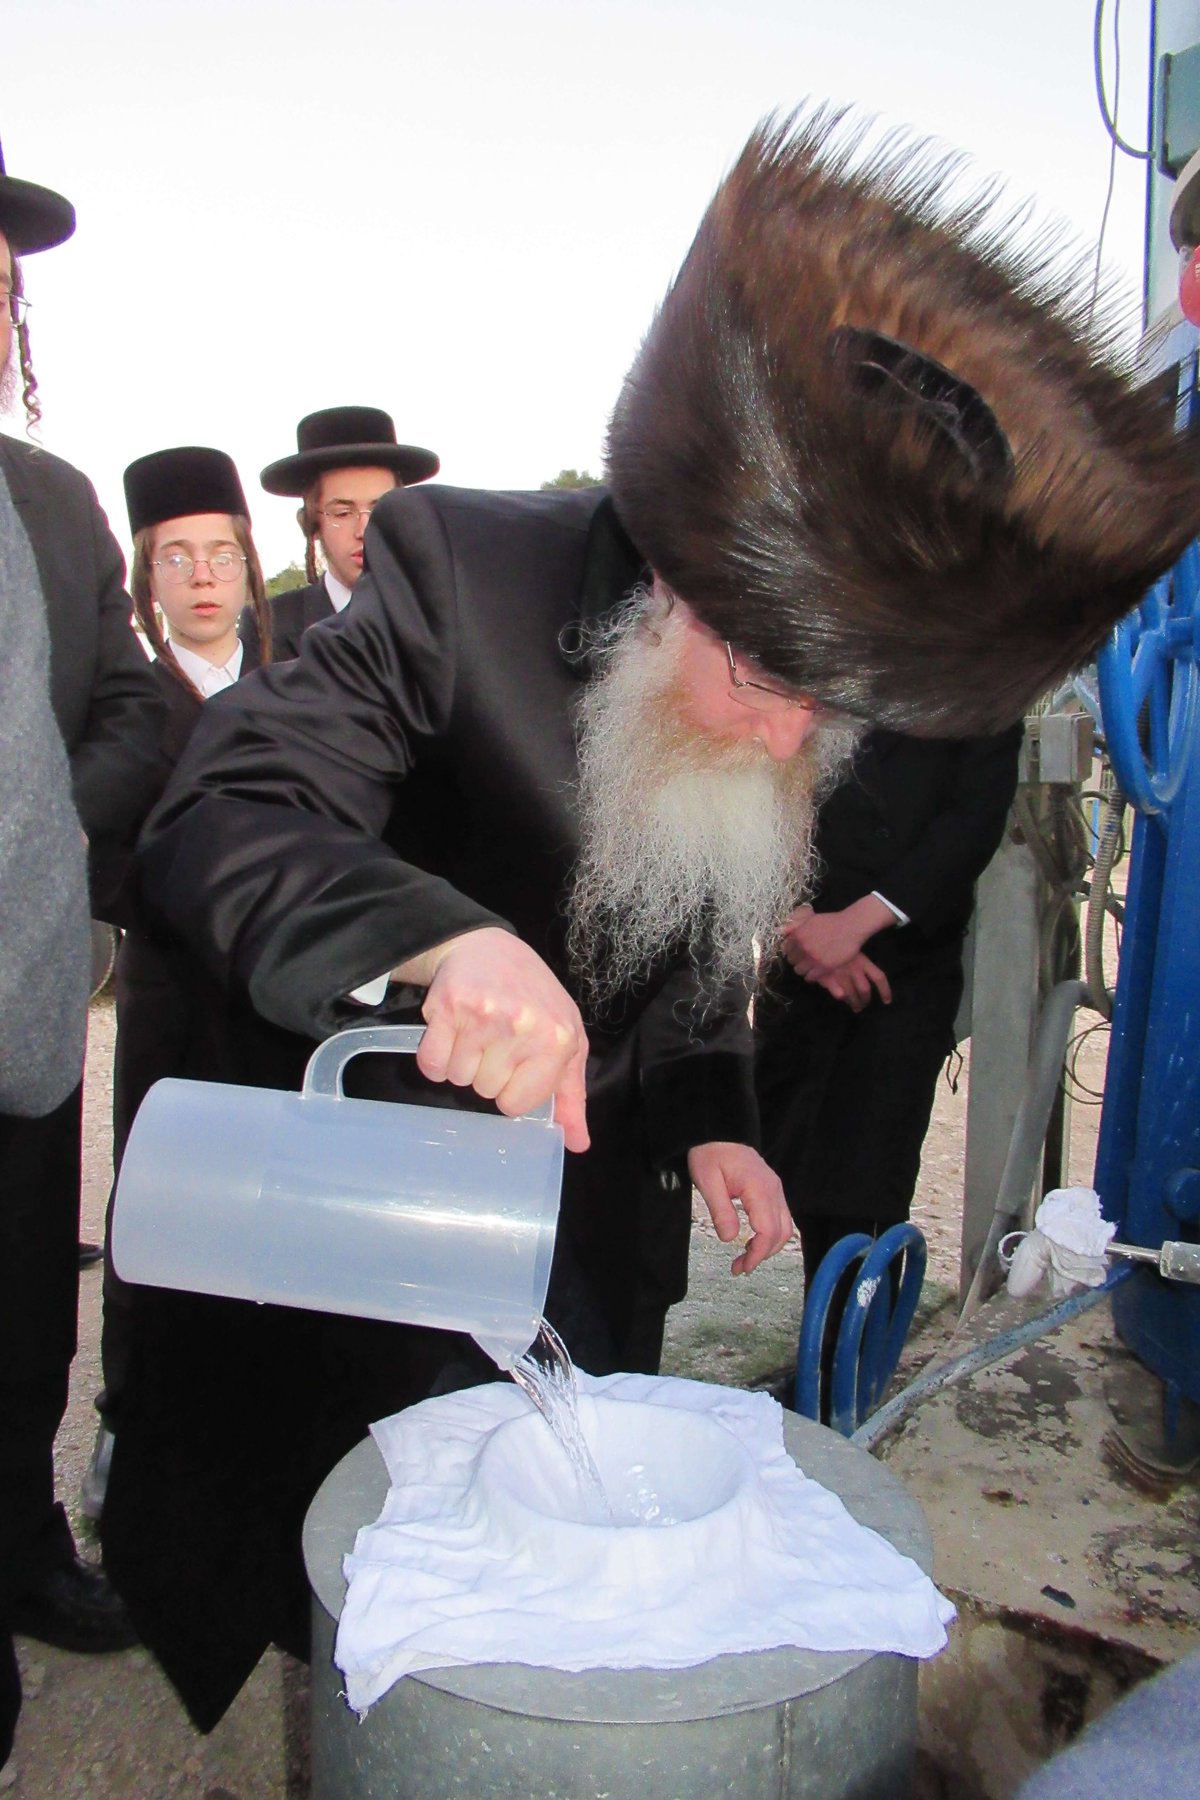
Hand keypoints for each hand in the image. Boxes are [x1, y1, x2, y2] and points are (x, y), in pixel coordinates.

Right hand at [393, 927, 590, 1151]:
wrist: (489, 949)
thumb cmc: (533, 999)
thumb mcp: (566, 1041)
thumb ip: (571, 1096)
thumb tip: (577, 1144)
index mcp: (558, 1040)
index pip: (518, 1104)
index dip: (511, 1089)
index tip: (515, 1064)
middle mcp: (523, 1027)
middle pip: (485, 1091)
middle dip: (486, 1071)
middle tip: (495, 1039)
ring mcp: (484, 1015)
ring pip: (457, 1078)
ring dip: (461, 1062)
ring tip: (476, 1031)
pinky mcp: (449, 1006)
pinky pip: (432, 1063)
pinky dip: (436, 1056)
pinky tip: (452, 1032)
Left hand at [686, 1142, 793, 1274]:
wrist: (719, 1132)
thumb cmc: (711, 1153)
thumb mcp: (707, 1181)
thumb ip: (720, 1210)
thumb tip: (730, 1239)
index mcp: (759, 1188)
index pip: (768, 1230)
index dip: (757, 1253)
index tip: (742, 1267)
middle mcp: (774, 1189)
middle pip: (781, 1232)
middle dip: (762, 1255)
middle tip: (739, 1268)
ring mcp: (775, 1189)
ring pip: (784, 1227)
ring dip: (768, 1247)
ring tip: (745, 1259)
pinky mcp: (772, 1190)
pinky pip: (779, 1218)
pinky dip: (770, 1235)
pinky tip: (752, 1241)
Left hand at [781, 894, 896, 975]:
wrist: (851, 927)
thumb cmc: (832, 922)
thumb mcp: (810, 920)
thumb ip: (795, 926)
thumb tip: (782, 932)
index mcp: (798, 935)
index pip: (787, 950)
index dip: (793, 952)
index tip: (799, 954)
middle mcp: (803, 947)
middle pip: (792, 961)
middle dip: (798, 961)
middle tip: (806, 960)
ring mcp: (813, 958)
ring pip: (799, 971)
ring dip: (804, 970)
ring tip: (811, 967)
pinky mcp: (824, 967)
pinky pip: (810, 977)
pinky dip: (812, 976)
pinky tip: (817, 972)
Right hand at [809, 951, 891, 1011]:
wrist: (814, 942)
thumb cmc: (834, 945)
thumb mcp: (850, 951)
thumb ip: (859, 965)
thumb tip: (865, 977)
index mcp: (862, 961)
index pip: (879, 978)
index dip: (885, 991)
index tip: (887, 1001)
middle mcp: (854, 969)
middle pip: (865, 990)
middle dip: (865, 1000)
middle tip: (864, 1005)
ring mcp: (842, 975)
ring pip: (853, 995)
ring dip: (855, 1003)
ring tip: (855, 1007)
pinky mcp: (830, 979)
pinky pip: (840, 995)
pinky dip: (842, 998)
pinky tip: (841, 998)